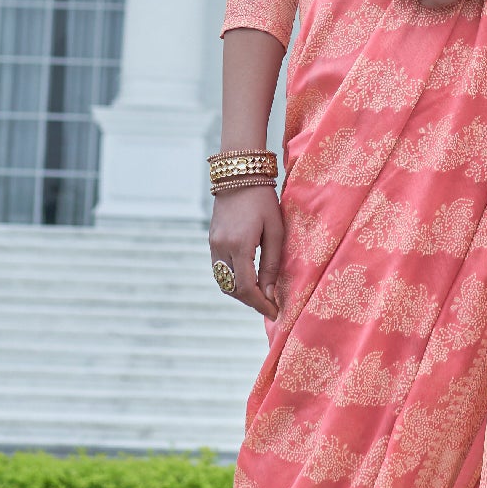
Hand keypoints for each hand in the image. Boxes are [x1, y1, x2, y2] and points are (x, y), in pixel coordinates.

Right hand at [207, 179, 283, 318]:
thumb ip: (271, 264)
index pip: (246, 288)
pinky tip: (248, 278)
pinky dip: (233, 279)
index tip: (275, 313)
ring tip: (260, 294)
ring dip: (241, 292)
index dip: (260, 304)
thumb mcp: (275, 231)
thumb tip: (269, 294)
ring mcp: (213, 245)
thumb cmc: (263, 200)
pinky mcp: (211, 241)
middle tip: (270, 305)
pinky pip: (220, 270)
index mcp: (239, 246)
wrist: (239, 174)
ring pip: (223, 282)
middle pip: (233, 289)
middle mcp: (221, 248)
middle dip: (251, 301)